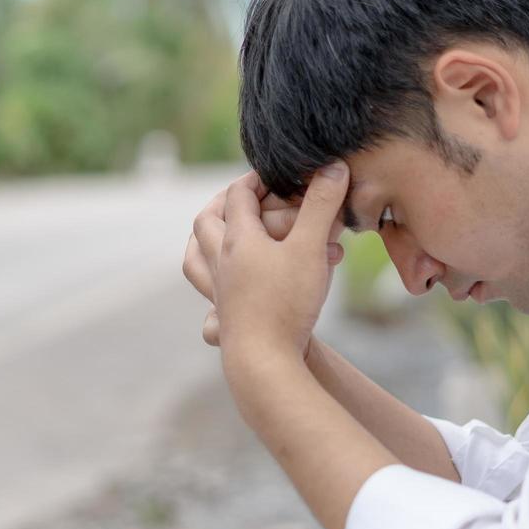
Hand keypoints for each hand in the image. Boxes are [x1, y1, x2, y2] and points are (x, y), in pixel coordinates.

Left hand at [213, 161, 349, 365]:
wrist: (265, 361)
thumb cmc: (287, 302)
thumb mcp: (311, 247)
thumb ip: (322, 206)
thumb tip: (334, 167)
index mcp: (237, 239)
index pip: (239, 196)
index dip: (254, 179)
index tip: (271, 173)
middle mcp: (220, 262)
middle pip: (206, 222)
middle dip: (221, 203)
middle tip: (238, 196)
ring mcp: (218, 291)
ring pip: (194, 258)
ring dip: (201, 240)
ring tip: (214, 234)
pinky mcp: (225, 317)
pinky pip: (205, 294)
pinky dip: (209, 282)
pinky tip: (221, 288)